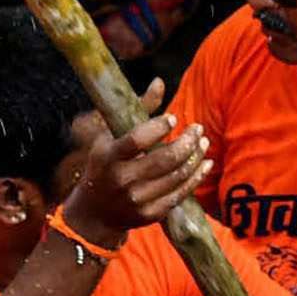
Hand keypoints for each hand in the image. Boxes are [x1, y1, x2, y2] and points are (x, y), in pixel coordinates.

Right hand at [55, 112, 210, 244]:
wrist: (92, 213)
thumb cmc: (102, 165)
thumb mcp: (109, 136)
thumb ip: (137, 109)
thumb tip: (160, 82)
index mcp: (106, 157)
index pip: (137, 140)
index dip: (159, 128)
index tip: (173, 119)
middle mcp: (120, 179)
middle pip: (166, 159)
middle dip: (188, 141)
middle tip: (198, 129)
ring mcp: (136, 199)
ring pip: (178, 175)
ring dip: (196, 157)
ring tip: (202, 143)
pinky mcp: (149, 214)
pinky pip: (180, 193)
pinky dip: (196, 176)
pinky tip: (204, 164)